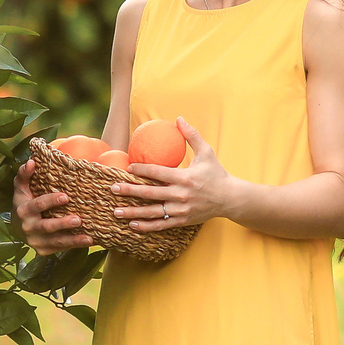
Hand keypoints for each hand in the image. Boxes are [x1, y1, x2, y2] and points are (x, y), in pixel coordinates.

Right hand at [13, 156, 89, 252]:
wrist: (17, 227)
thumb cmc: (24, 201)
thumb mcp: (21, 187)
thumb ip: (24, 174)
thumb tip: (31, 161)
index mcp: (23, 210)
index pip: (37, 205)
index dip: (51, 201)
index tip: (66, 196)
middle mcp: (28, 228)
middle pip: (47, 226)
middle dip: (62, 224)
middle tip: (78, 219)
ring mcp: (35, 241)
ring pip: (55, 242)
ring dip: (72, 240)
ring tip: (88, 238)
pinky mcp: (43, 251)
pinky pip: (60, 249)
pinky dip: (73, 246)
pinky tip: (87, 241)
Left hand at [111, 118, 228, 231]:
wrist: (230, 198)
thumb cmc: (217, 173)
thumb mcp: (207, 152)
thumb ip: (192, 135)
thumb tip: (178, 118)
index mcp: (185, 178)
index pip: (158, 173)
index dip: (141, 169)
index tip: (128, 168)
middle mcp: (181, 195)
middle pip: (150, 193)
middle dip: (129, 191)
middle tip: (113, 188)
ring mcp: (181, 210)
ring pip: (152, 212)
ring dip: (133, 212)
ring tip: (116, 211)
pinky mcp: (183, 221)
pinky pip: (162, 225)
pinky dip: (147, 226)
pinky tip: (132, 225)